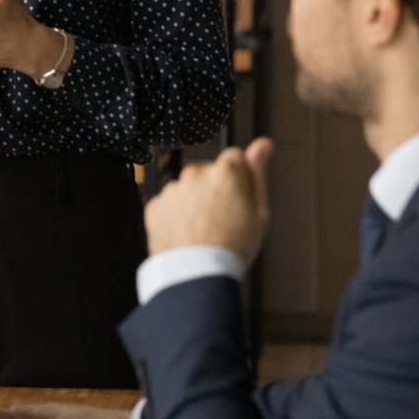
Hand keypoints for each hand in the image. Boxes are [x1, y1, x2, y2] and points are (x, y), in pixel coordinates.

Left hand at [145, 138, 274, 263]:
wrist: (197, 274)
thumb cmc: (232, 246)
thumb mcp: (259, 211)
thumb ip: (258, 171)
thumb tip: (263, 144)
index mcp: (224, 172)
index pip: (235, 157)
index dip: (240, 178)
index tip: (239, 198)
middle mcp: (195, 174)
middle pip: (209, 173)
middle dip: (215, 190)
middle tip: (223, 220)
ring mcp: (172, 190)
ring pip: (187, 190)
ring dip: (194, 203)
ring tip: (204, 230)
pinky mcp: (154, 205)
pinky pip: (169, 205)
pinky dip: (176, 216)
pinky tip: (187, 234)